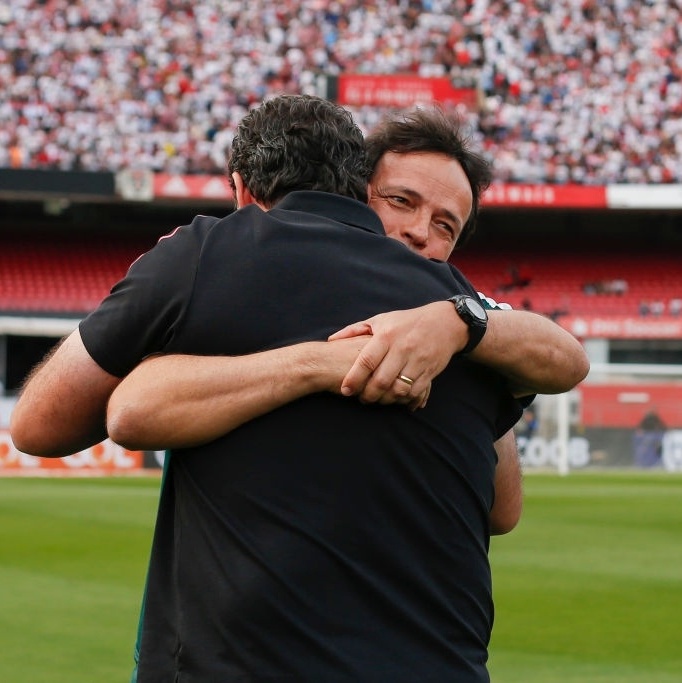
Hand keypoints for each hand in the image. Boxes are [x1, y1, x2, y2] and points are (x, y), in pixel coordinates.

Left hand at [328, 301, 462, 407]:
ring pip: (398, 389)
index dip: (354, 378)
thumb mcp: (381, 319)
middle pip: (381, 380)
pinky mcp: (430, 371)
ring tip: (378, 400)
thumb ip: (355, 329)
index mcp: (387, 335)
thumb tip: (331, 340)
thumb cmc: (407, 321)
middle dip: (368, 395)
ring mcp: (418, 360)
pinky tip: (396, 398)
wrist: (446, 323)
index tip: (345, 390)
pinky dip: (403, 399)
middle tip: (361, 399)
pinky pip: (414, 392)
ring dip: (385, 400)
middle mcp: (402, 348)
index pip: (366, 361)